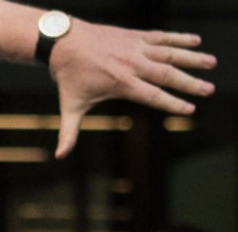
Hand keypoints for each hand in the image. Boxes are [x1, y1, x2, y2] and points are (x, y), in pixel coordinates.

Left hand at [50, 21, 215, 157]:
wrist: (63, 42)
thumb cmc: (69, 77)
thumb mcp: (70, 106)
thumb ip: (69, 132)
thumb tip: (60, 156)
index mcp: (120, 83)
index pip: (152, 95)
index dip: (172, 103)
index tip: (190, 109)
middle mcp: (132, 64)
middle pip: (167, 74)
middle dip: (189, 82)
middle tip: (209, 89)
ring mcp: (135, 48)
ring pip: (169, 53)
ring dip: (191, 57)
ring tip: (211, 63)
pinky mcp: (134, 36)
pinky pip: (161, 37)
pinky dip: (179, 38)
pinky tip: (196, 42)